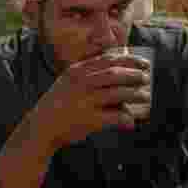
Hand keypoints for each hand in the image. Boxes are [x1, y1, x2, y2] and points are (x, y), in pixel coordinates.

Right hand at [34, 51, 151, 149]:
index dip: (130, 60)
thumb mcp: (69, 81)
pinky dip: (125, 118)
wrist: (41, 126)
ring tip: (146, 96)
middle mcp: (81, 84)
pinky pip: (113, 117)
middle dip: (134, 75)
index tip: (144, 63)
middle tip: (147, 78)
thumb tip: (120, 66)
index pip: (108, 60)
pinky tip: (132, 121)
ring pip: (117, 94)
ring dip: (134, 94)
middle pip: (114, 75)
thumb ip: (89, 72)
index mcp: (78, 71)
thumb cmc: (60, 103)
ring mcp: (84, 101)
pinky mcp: (87, 120)